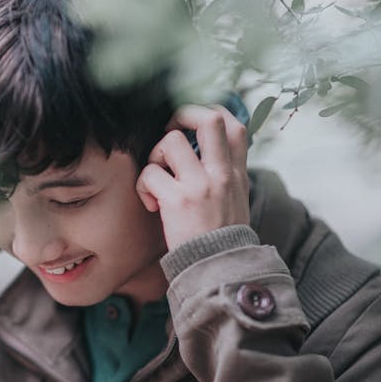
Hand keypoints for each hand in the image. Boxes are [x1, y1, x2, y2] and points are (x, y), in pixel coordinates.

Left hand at [135, 105, 249, 249]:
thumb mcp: (236, 200)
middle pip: (208, 119)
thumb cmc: (221, 237)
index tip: (193, 125)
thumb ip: (225, 174)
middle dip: (182, 116)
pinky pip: (150, 173)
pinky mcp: (178, 201)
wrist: (219, 269)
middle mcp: (222, 174)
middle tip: (169, 134)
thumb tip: (205, 151)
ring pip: (171, 141)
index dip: (211, 112)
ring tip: (158, 178)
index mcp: (236, 173)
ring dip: (156, 155)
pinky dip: (143, 186)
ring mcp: (200, 185)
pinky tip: (152, 205)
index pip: (235, 125)